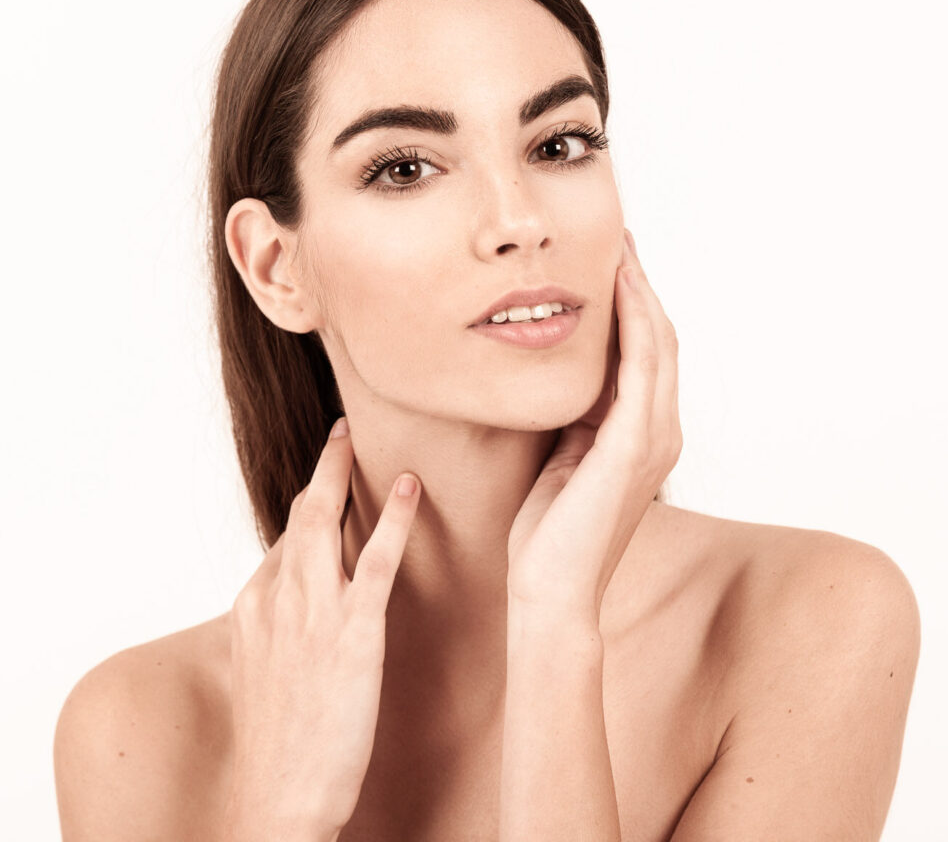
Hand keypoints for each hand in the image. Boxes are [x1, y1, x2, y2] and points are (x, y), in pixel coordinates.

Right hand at [224, 420, 419, 840]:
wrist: (278, 799)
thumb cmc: (278, 744)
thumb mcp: (264, 673)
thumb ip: (279, 628)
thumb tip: (296, 601)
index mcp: (253, 607)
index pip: (284, 539)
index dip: (307, 504)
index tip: (325, 477)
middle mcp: (277, 598)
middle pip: (299, 515)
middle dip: (321, 467)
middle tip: (340, 431)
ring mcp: (313, 613)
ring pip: (326, 522)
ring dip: (343, 472)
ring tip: (359, 435)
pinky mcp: (352, 634)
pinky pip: (376, 562)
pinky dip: (393, 518)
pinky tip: (410, 488)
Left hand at [506, 228, 682, 623]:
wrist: (551, 590)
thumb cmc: (551, 532)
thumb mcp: (564, 458)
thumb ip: (577, 419)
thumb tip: (568, 379)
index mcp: (644, 437)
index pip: (648, 356)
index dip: (636, 306)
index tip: (613, 263)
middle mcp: (660, 433)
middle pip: (661, 340)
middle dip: (641, 286)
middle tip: (620, 241)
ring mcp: (653, 439)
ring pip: (658, 344)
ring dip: (640, 292)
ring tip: (620, 250)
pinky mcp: (633, 447)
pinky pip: (640, 368)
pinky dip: (634, 321)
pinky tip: (618, 287)